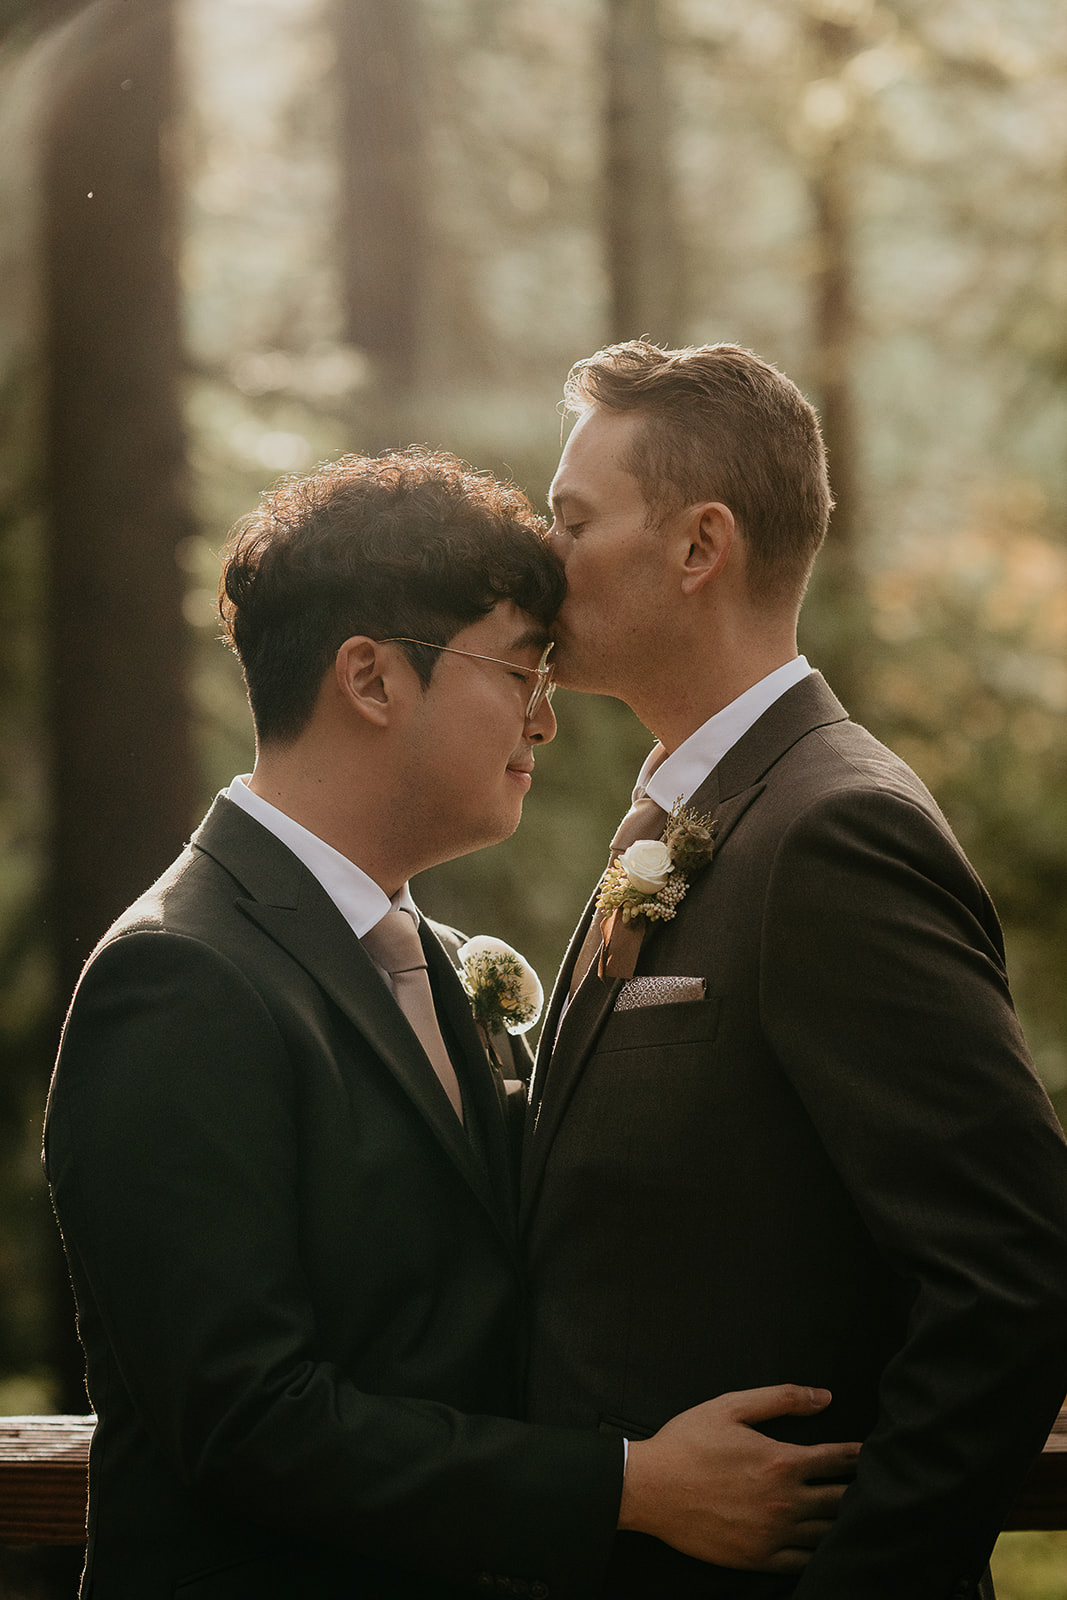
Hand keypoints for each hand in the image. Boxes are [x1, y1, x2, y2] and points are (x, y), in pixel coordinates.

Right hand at [617, 1384, 860, 1571]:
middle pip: (841, 1500)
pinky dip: (819, 1553)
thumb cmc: (688, 1442)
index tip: (870, 1455)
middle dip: (859, 1490)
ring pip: (827, 1534)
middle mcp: (785, 1501)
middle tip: (870, 1487)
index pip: (838, 1460)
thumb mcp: (731, 1406)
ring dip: (843, 1522)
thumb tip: (824, 1397)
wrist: (650, 1488)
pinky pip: (803, 1562)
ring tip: (854, 1516)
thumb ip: (781, 1398)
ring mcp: (773, 1534)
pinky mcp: (758, 1559)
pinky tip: (824, 1545)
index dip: (859, 1456)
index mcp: (782, 1461)